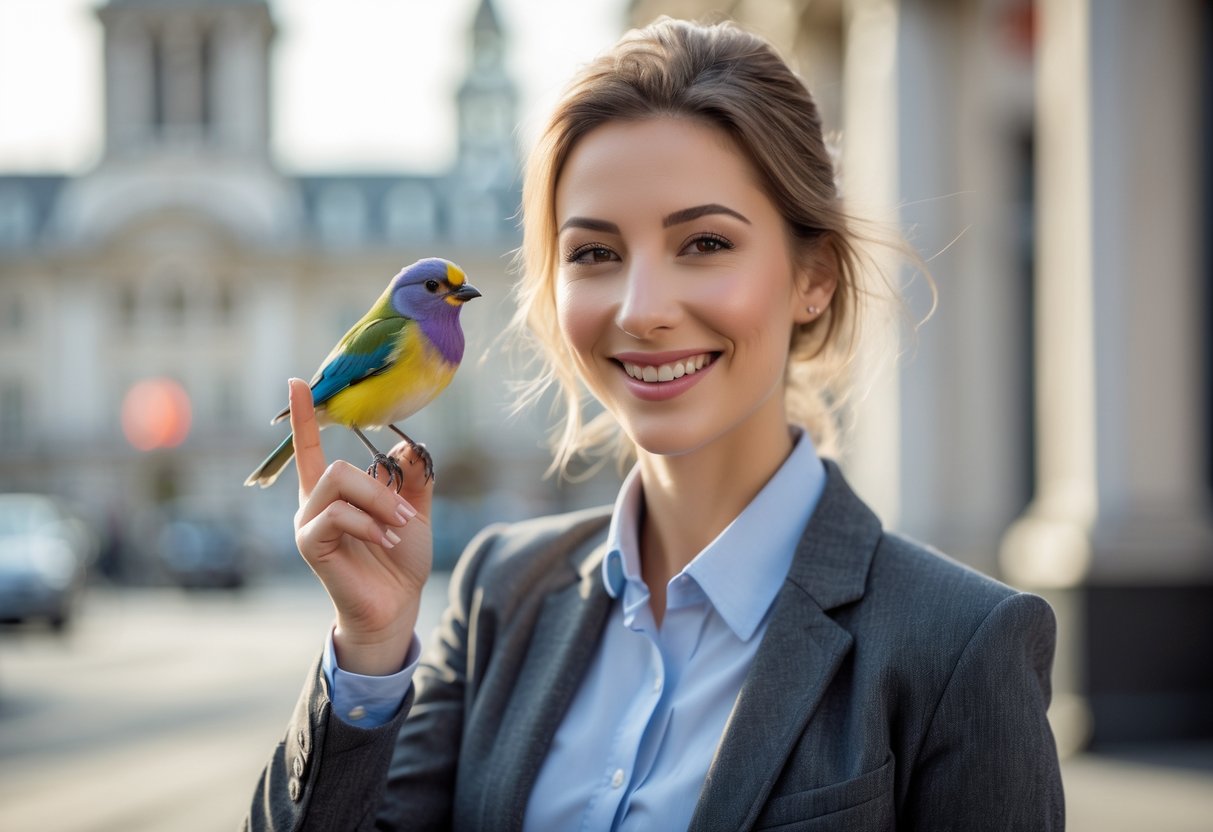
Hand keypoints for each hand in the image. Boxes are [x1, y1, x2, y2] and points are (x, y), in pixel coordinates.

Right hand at [289, 378, 432, 675]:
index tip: (299, 382)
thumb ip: (411, 477)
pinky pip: (337, 514)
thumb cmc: (401, 559)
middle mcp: (314, 503)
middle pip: (338, 466)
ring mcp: (308, 523)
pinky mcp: (309, 543)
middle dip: (381, 488)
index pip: (313, 447)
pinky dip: (369, 524)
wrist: (398, 603)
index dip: (305, 416)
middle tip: (407, 515)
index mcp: (335, 492)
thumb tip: (408, 445)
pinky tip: (384, 540)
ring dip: (378, 503)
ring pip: (338, 482)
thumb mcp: (415, 509)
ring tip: (397, 529)